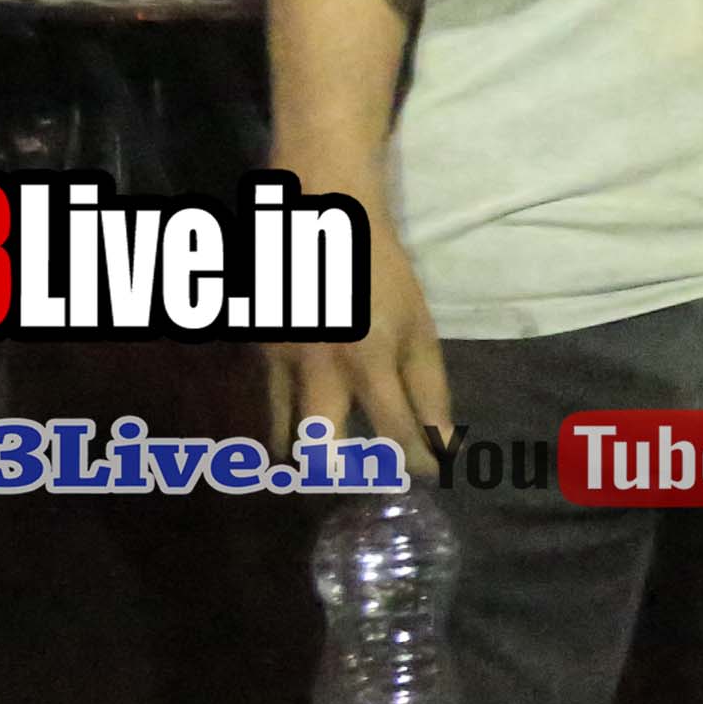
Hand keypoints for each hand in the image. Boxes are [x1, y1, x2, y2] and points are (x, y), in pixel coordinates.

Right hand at [269, 202, 448, 462]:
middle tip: (361, 483)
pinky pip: (269, 407)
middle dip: (338, 479)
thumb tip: (444, 445)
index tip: (426, 472)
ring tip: (331, 467)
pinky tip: (305, 428)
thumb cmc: (381, 275)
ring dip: (307, 459)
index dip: (416, 463)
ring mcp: (280, 363)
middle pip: (317, 453)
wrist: (320, 220)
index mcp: (368, 360)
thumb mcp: (418, 328)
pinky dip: (287, 426)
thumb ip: (430, 390)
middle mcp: (318, 369)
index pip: (395, 434)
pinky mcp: (258, 355)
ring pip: (282, 436)